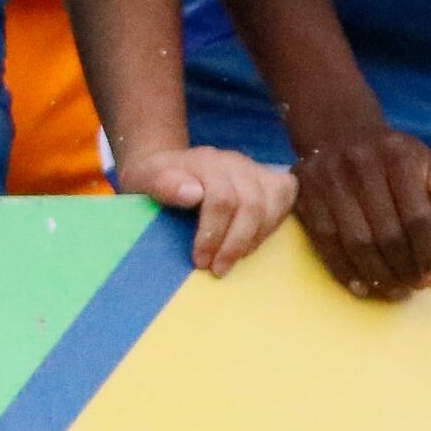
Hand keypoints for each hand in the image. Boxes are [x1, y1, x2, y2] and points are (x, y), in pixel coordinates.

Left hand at [114, 142, 299, 273]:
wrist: (168, 167)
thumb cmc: (154, 181)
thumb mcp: (143, 180)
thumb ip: (163, 185)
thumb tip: (193, 194)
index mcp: (205, 162)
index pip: (222, 198)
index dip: (213, 234)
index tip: (200, 261)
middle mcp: (235, 162)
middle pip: (252, 204)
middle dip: (236, 242)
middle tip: (218, 269)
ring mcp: (255, 169)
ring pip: (273, 203)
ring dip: (255, 238)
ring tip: (233, 259)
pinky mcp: (269, 178)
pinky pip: (286, 198)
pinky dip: (274, 223)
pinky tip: (253, 241)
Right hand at [292, 122, 430, 298]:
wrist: (340, 132)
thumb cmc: (399, 161)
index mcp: (402, 158)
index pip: (418, 218)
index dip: (428, 255)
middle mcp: (363, 165)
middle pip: (387, 233)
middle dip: (404, 269)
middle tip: (414, 289)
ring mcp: (330, 179)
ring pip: (356, 242)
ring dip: (378, 276)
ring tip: (394, 291)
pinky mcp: (305, 194)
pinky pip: (326, 243)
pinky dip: (345, 270)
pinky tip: (363, 286)